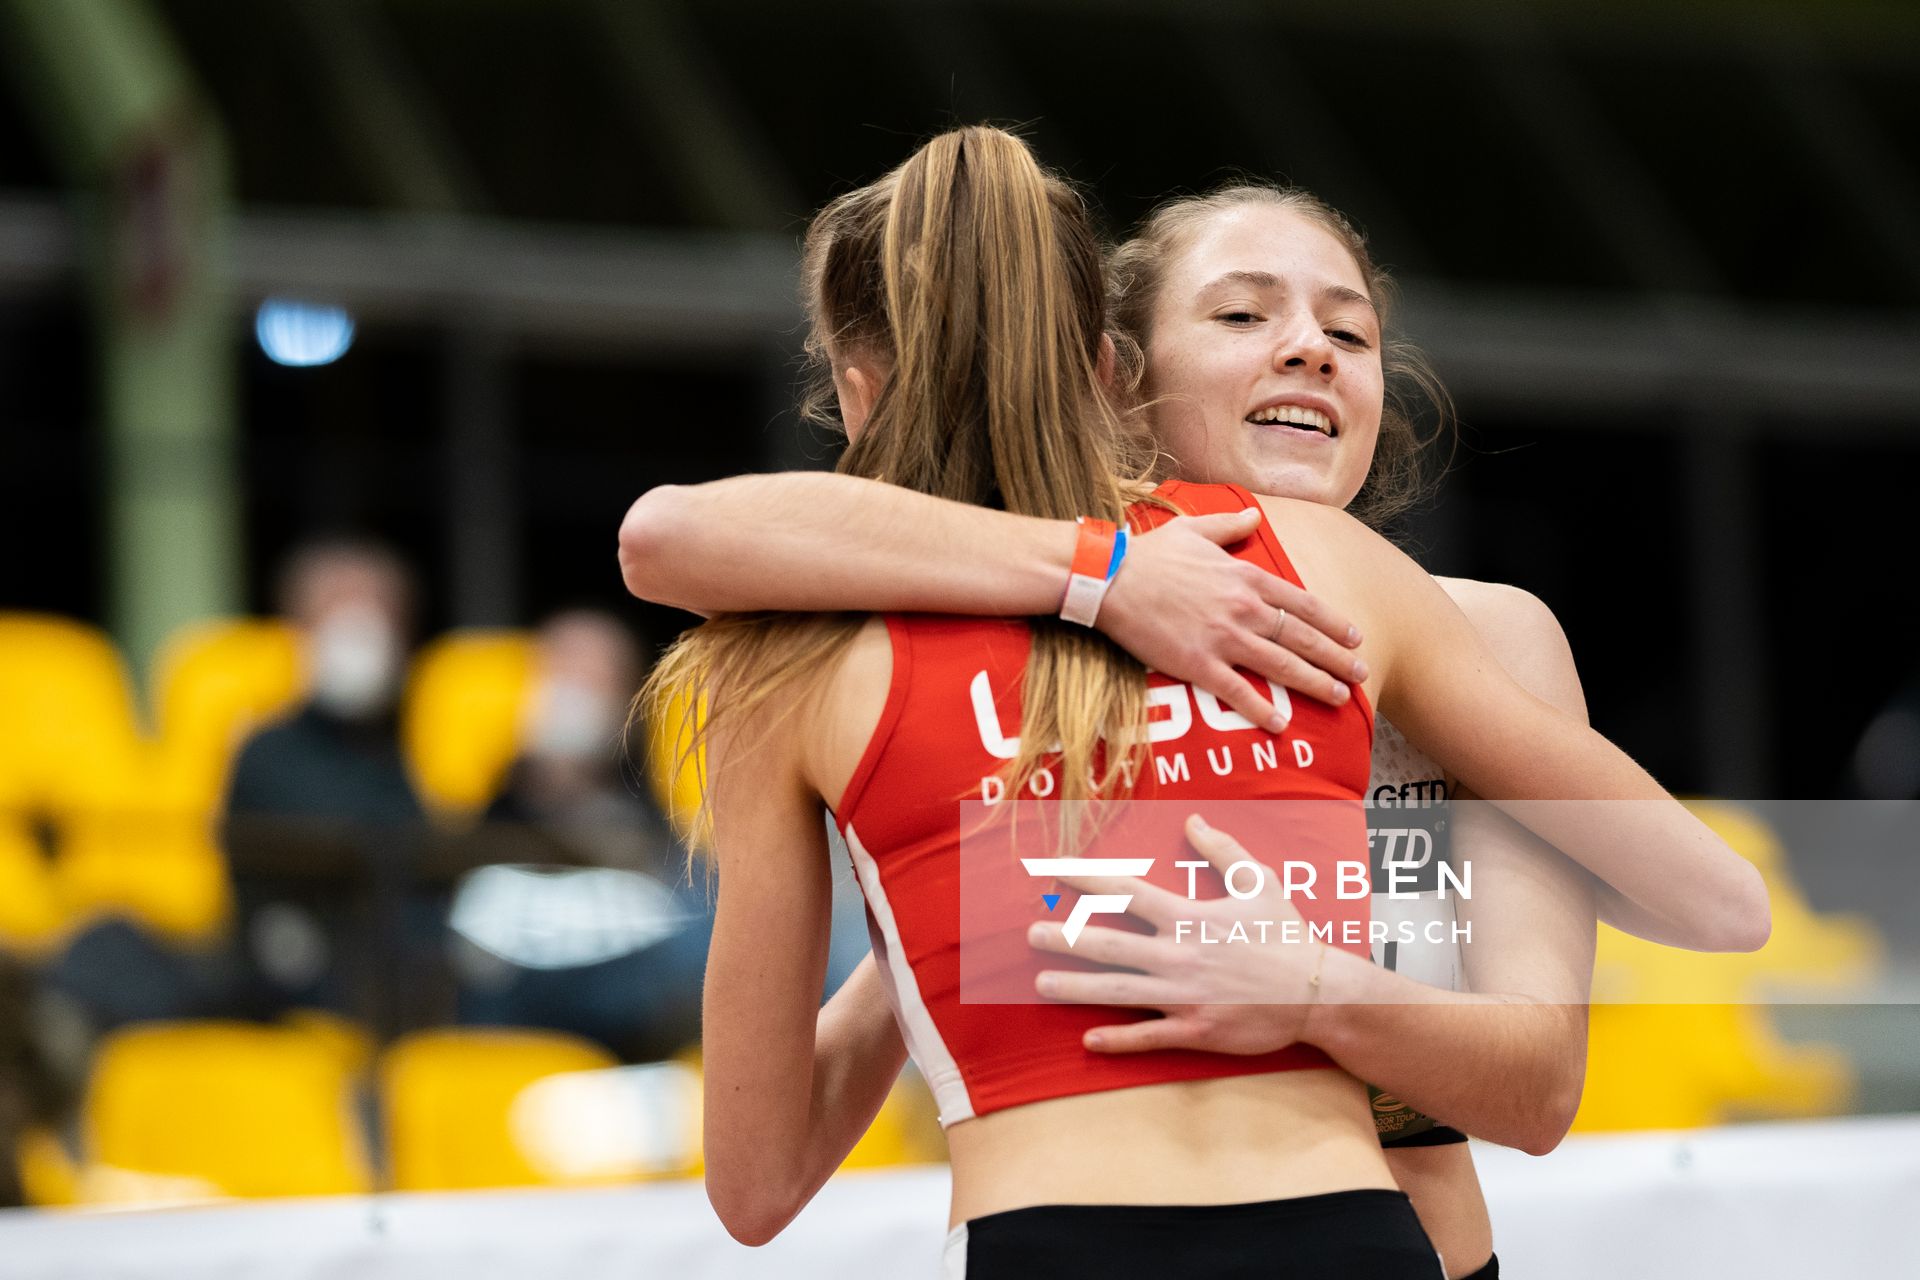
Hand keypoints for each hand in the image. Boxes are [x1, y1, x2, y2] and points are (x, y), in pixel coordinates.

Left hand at [1029, 814, 1326, 1054]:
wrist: (1320, 992)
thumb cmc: (1288, 935)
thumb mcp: (1258, 883)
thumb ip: (1222, 851)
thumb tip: (1193, 820)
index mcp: (1188, 918)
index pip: (1126, 893)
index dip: (1087, 881)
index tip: (1054, 871)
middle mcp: (1178, 956)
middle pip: (1109, 945)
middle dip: (1066, 938)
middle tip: (1031, 934)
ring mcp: (1184, 997)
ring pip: (1118, 992)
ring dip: (1076, 988)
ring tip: (1041, 984)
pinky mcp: (1196, 1030)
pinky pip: (1149, 1038)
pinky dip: (1118, 1041)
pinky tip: (1089, 1040)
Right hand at [1097, 510, 1364, 732]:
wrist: (1109, 578)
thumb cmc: (1148, 553)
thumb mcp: (1194, 529)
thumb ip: (1230, 525)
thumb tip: (1254, 514)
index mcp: (1246, 576)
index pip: (1303, 604)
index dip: (1332, 623)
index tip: (1354, 637)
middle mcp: (1243, 608)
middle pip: (1302, 637)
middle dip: (1336, 659)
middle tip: (1360, 675)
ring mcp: (1223, 638)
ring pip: (1281, 665)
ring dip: (1314, 683)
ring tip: (1339, 698)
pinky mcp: (1198, 664)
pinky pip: (1237, 692)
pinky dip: (1260, 709)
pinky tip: (1279, 723)